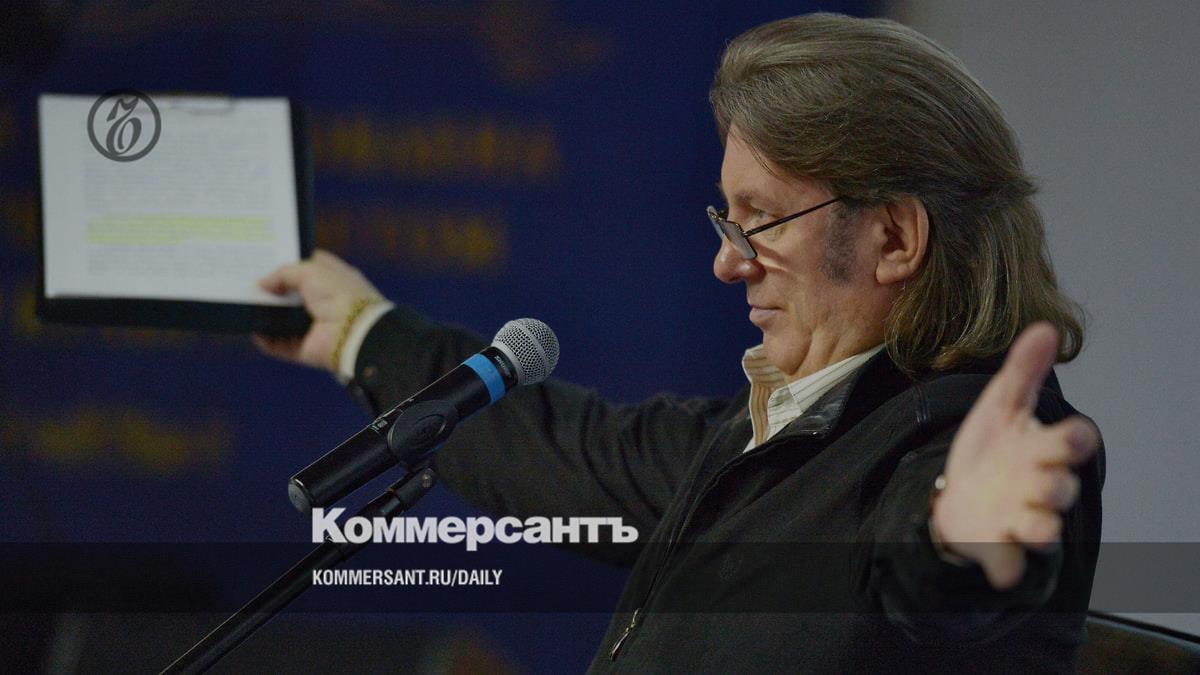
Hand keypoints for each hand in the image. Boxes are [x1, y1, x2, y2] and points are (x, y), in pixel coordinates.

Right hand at [253, 249, 384, 371]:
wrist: (356, 332)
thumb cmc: (337, 293)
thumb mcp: (311, 271)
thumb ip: (284, 273)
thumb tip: (261, 283)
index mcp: (330, 277)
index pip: (305, 267)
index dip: (285, 264)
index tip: (260, 261)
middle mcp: (322, 301)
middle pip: (290, 295)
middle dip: (269, 291)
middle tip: (244, 284)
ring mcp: (313, 326)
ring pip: (283, 321)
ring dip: (264, 316)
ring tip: (241, 306)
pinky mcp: (305, 348)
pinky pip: (280, 345)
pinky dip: (267, 341)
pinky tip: (251, 331)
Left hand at [931, 322, 1098, 589]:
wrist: (958, 496)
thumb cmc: (990, 451)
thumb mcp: (1001, 405)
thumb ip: (1023, 370)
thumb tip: (1044, 327)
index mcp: (1042, 449)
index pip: (1073, 443)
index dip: (1075, 440)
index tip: (1072, 434)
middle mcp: (1038, 487)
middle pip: (1060, 487)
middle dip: (1054, 483)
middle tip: (1040, 476)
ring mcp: (1019, 519)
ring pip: (1043, 529)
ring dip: (1039, 526)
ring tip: (1031, 525)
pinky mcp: (998, 547)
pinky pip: (1009, 563)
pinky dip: (1006, 566)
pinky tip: (1001, 569)